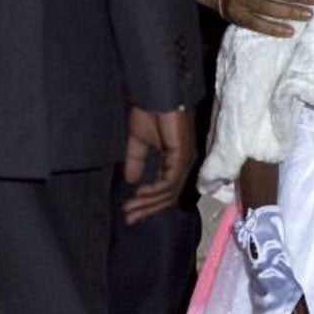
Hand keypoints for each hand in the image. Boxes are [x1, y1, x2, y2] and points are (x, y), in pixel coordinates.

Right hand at [122, 105, 194, 224]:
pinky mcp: (182, 155)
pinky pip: (170, 180)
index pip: (166, 191)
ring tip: (130, 208)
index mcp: (174, 161)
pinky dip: (155, 190)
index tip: (130, 213)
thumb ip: (136, 161)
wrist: (154, 95)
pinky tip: (140, 193)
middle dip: (147, 209)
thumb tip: (130, 181)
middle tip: (129, 218)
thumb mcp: (138, 142)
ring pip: (170, 192)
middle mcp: (182, 164)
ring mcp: (185, 160)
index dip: (149, 204)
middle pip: (169, 196)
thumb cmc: (149, 113)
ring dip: (149, 202)